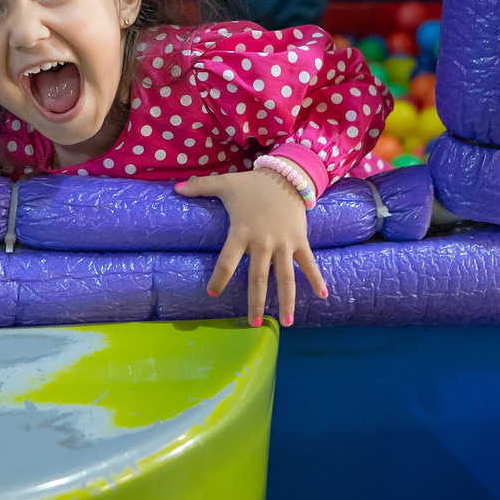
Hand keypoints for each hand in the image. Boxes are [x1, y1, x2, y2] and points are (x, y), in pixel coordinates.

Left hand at [175, 167, 327, 326]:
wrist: (286, 174)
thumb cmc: (253, 184)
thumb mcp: (226, 184)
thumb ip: (200, 186)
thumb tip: (176, 188)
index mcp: (242, 232)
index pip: (227, 261)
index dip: (220, 278)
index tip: (213, 293)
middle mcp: (263, 242)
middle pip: (258, 278)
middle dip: (256, 302)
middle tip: (253, 324)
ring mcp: (284, 244)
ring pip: (285, 277)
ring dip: (286, 300)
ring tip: (286, 322)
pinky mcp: (300, 240)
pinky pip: (308, 263)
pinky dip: (316, 278)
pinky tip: (322, 295)